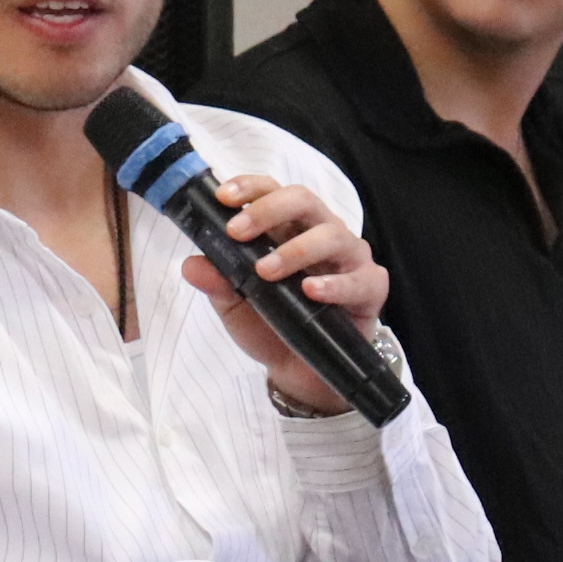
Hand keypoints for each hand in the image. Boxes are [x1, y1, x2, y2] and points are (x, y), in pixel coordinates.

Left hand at [176, 171, 391, 413]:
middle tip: (237, 233)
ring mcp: (350, 258)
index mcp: (288, 227)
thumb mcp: (234, 306)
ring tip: (266, 271)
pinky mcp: (371, 288)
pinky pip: (359, 280)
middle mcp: (321, 233)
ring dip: (296, 249)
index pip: (273, 190)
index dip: (250, 188)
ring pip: (332, 234)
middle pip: (303, 199)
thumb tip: (191, 265)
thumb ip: (217, 282)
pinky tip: (312, 291)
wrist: (298, 373)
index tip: (223, 198)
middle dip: (268, 210)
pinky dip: (335, 284)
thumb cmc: (270, 326)